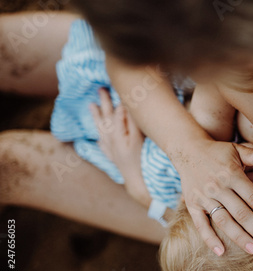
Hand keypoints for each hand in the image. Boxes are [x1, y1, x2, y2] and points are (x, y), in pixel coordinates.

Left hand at [89, 88, 150, 205]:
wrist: (137, 181)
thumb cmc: (141, 158)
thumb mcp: (139, 138)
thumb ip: (131, 122)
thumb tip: (125, 107)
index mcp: (116, 133)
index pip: (116, 112)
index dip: (116, 100)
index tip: (117, 87)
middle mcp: (110, 140)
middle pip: (106, 118)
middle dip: (104, 103)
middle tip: (101, 89)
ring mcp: (110, 149)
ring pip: (101, 129)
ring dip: (97, 117)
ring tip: (91, 105)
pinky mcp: (112, 157)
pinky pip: (102, 144)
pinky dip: (100, 137)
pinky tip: (99, 135)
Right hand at [177, 140, 252, 255]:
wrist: (188, 150)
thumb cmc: (218, 152)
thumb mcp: (236, 149)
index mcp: (232, 174)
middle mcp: (218, 186)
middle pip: (241, 213)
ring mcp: (204, 196)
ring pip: (223, 221)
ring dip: (238, 237)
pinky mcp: (192, 204)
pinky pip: (200, 224)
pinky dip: (209, 239)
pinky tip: (221, 252)